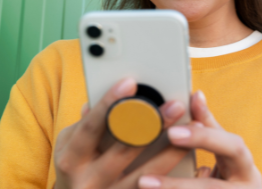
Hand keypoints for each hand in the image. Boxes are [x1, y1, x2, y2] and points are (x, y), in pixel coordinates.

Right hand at [53, 78, 188, 188]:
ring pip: (145, 174)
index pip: (90, 127)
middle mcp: (87, 182)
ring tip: (191, 129)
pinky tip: (188, 157)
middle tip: (175, 106)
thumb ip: (86, 124)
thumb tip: (99, 98)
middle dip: (151, 126)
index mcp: (70, 160)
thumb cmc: (74, 168)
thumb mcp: (70, 146)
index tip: (130, 82)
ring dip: (171, 150)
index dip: (109, 104)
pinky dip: (172, 173)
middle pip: (123, 150)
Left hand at [137, 90, 261, 187]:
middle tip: (143, 180)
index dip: (204, 138)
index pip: (232, 147)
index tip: (172, 132)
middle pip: (213, 188)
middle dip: (178, 186)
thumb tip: (194, 94)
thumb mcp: (224, 152)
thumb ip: (209, 128)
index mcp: (247, 169)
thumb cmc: (229, 177)